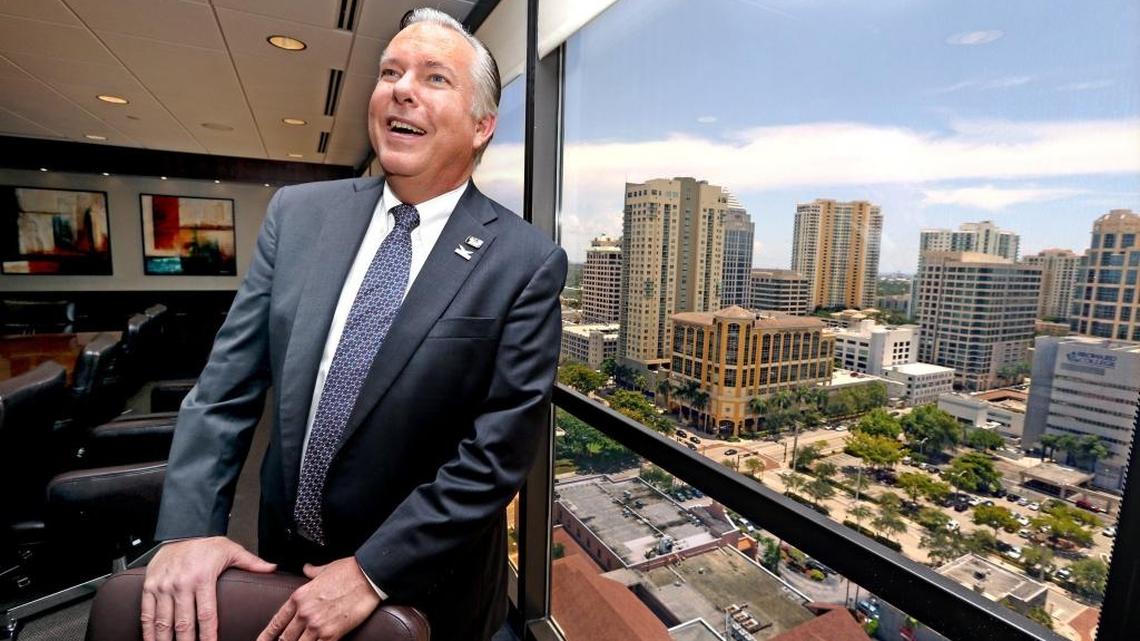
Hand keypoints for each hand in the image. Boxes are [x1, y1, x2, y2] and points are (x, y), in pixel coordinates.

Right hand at [141, 537, 276, 640]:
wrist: (179, 532)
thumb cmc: (207, 545)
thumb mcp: (231, 550)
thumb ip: (251, 563)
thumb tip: (272, 568)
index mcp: (203, 578)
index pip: (207, 614)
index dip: (208, 635)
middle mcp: (181, 583)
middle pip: (183, 623)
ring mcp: (163, 586)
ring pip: (163, 622)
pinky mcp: (149, 587)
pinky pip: (147, 613)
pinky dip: (148, 631)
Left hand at [257, 557, 380, 640]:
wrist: (368, 576)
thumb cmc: (349, 571)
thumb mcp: (324, 569)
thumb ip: (311, 572)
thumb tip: (307, 569)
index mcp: (299, 597)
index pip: (277, 622)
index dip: (267, 635)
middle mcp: (304, 613)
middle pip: (285, 638)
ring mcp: (317, 625)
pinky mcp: (332, 634)